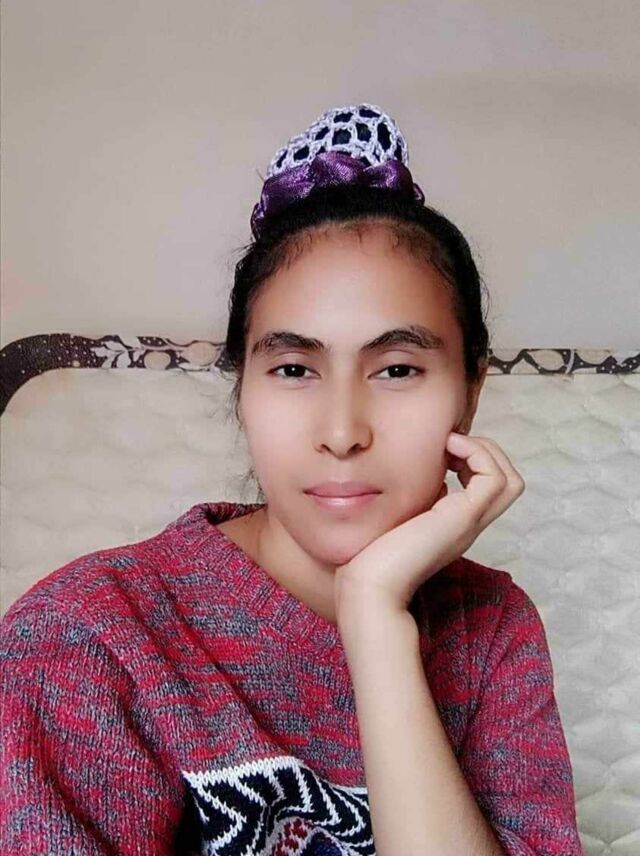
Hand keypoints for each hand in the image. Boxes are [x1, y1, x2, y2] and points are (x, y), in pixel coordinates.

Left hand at [333, 432, 525, 615]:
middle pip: (510, 482)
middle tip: (451, 444)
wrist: (371, 586)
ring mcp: (469, 522)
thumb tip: (435, 482)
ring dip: (484, 451)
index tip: (443, 451)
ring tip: (451, 444)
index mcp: (455, 524)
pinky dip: (477, 455)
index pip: (491, 489)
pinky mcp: (463, 518)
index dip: (475, 460)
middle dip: (486, 452)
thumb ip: (418, 502)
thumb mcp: (400, 519)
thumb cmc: (373, 556)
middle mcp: (469, 524)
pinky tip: (447, 450)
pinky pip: (494, 479)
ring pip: (510, 480)